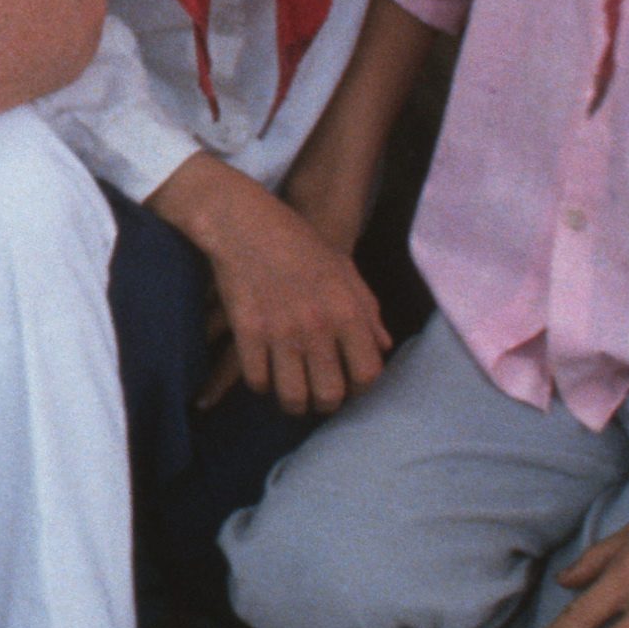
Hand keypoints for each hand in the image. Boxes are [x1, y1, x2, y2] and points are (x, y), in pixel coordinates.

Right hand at [144, 152, 387, 415]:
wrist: (245, 224)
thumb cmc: (299, 243)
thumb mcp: (345, 269)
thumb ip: (367, 310)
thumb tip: (383, 345)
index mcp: (347, 310)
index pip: (368, 373)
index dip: (361, 387)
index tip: (350, 385)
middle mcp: (318, 326)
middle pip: (329, 394)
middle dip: (325, 404)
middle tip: (318, 398)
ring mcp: (280, 331)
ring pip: (292, 396)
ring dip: (293, 402)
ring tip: (291, 395)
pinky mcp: (247, 333)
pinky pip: (257, 380)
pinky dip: (262, 383)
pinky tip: (264, 373)